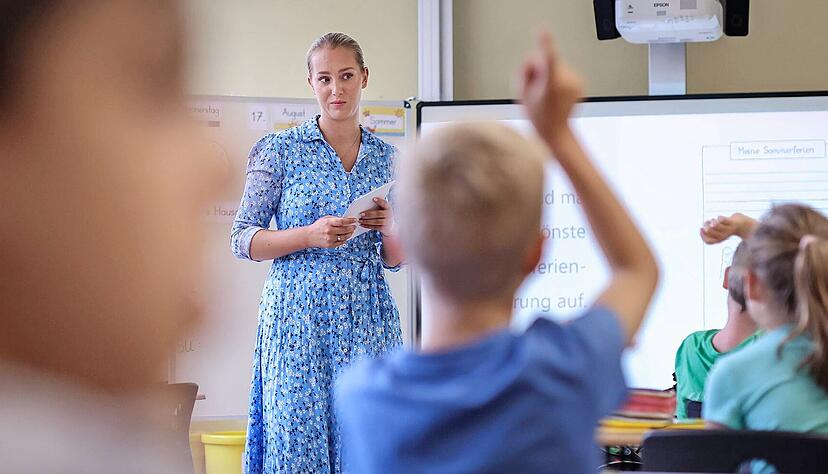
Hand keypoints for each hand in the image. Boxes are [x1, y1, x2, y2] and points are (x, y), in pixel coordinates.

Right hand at [305, 216, 356, 247]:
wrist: (309, 236)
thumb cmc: (318, 226)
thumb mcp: (325, 219)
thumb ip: (335, 219)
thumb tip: (347, 219)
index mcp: (328, 223)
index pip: (342, 221)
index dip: (350, 220)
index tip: (355, 220)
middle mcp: (329, 231)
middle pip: (345, 229)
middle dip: (351, 228)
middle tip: (354, 226)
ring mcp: (330, 239)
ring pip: (344, 237)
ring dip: (349, 234)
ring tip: (351, 232)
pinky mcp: (330, 245)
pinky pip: (341, 242)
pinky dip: (344, 239)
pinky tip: (345, 237)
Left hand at [358, 197, 393, 236]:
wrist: (390, 226)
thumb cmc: (383, 215)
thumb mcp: (383, 210)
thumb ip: (377, 206)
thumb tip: (364, 206)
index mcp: (388, 208)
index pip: (384, 203)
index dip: (379, 201)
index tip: (373, 198)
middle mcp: (389, 215)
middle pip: (378, 214)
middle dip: (369, 214)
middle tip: (361, 214)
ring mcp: (387, 222)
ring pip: (376, 221)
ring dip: (366, 221)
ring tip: (360, 220)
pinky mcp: (383, 228)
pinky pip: (374, 227)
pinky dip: (367, 226)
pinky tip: (362, 224)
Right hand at [518, 30, 582, 145]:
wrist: (556, 131)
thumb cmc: (538, 116)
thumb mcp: (523, 93)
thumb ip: (526, 72)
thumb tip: (534, 60)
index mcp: (551, 85)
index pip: (548, 59)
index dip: (545, 44)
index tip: (543, 32)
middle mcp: (566, 82)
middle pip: (548, 61)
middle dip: (540, 70)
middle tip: (537, 89)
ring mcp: (575, 82)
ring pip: (557, 66)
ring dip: (550, 75)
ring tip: (548, 95)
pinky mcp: (580, 82)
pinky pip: (565, 71)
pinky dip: (559, 78)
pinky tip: (557, 94)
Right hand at [700, 213, 756, 243]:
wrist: (744, 224)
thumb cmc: (728, 227)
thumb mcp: (718, 230)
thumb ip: (710, 229)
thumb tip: (704, 227)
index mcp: (719, 239)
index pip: (708, 241)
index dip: (702, 235)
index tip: (701, 229)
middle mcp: (723, 236)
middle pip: (709, 231)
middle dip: (705, 225)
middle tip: (707, 222)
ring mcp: (728, 230)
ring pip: (715, 225)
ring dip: (712, 221)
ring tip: (714, 219)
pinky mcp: (732, 223)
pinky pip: (722, 220)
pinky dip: (719, 218)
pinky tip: (719, 218)